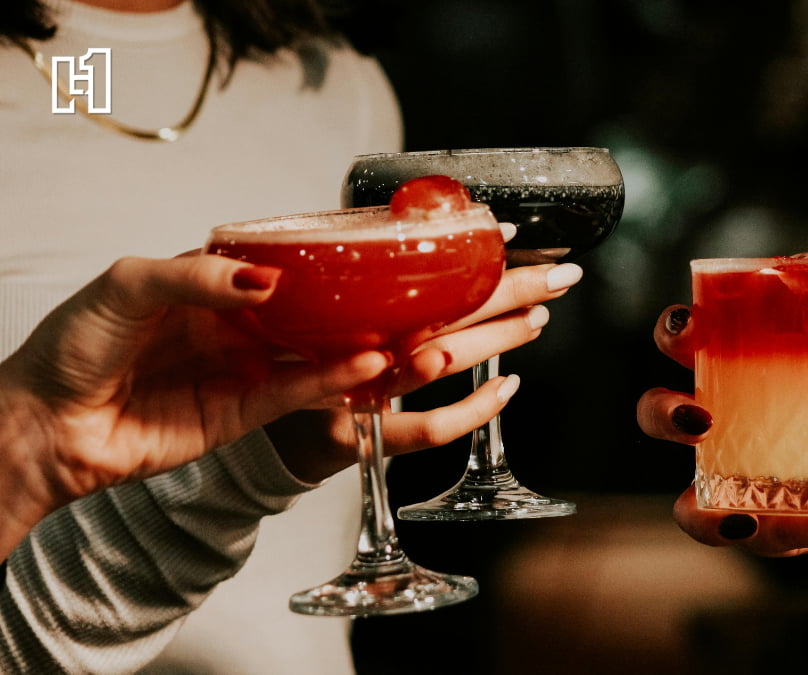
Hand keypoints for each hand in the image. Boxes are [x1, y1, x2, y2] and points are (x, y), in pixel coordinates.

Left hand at [0, 255, 393, 555]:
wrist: (45, 427)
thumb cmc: (69, 350)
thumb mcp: (126, 286)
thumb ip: (196, 276)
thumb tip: (263, 280)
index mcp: (206, 284)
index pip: (277, 265)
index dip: (320, 262)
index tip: (363, 254)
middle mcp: (232, 326)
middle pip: (307, 313)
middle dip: (353, 309)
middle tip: (399, 300)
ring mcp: (241, 369)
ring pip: (313, 355)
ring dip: (355, 348)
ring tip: (396, 337)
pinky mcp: (243, 413)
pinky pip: (296, 394)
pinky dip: (332, 382)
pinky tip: (361, 367)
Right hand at [267, 261, 582, 481]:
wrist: (256, 429)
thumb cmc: (294, 359)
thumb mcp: (317, 307)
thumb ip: (357, 274)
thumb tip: (411, 229)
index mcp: (349, 305)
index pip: (424, 274)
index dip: (470, 255)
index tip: (507, 233)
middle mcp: (357, 341)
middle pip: (446, 311)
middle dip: (507, 291)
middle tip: (555, 276)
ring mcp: (362, 388)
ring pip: (444, 358)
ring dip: (498, 336)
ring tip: (537, 317)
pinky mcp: (364, 431)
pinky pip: (429, 427)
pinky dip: (474, 409)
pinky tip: (507, 387)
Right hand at [636, 304, 807, 554]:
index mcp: (738, 367)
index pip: (684, 339)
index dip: (674, 331)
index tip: (688, 328)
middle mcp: (719, 425)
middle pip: (655, 413)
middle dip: (663, 414)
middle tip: (699, 417)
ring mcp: (733, 484)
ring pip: (689, 506)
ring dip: (706, 515)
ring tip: (748, 515)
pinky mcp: (766, 529)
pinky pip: (763, 540)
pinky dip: (797, 536)